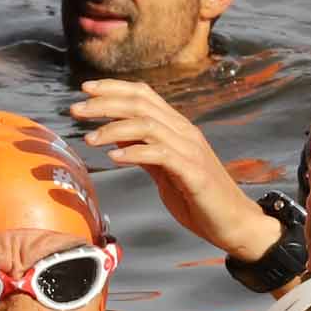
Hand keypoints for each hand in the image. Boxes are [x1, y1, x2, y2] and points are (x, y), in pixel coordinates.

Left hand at [69, 78, 271, 262]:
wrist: (234, 222)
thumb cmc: (199, 199)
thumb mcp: (166, 171)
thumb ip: (147, 153)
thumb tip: (118, 141)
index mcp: (178, 128)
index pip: (144, 94)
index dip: (113, 88)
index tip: (85, 89)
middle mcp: (184, 132)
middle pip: (140, 104)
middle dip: (104, 104)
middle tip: (75, 111)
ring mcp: (190, 151)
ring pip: (147, 125)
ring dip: (113, 129)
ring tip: (89, 139)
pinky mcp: (193, 173)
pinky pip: (160, 155)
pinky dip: (134, 153)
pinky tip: (114, 158)